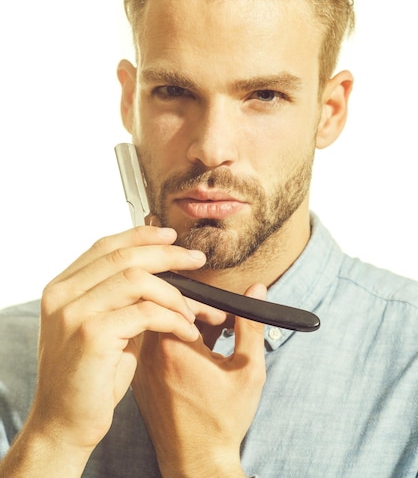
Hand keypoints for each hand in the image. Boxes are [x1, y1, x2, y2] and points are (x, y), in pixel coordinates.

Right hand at [19, 226, 223, 464]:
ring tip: (194, 312)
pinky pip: (145, 313)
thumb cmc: (90, 376)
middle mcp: (62, 294)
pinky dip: (173, 319)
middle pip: (124, 256)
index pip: (105, 246)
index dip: (141, 235)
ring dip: (174, 293)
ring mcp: (74, 313)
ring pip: (136, 280)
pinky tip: (188, 332)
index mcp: (62, 287)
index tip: (171, 236)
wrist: (65, 424)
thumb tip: (159, 267)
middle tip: (196, 260)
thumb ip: (121, 297)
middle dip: (167, 254)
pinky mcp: (92, 334)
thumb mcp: (104, 326)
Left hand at [132, 283, 266, 477]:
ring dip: (186, 329)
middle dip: (197, 313)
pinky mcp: (139, 380)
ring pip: (161, 328)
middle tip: (221, 327)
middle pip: (168, 312)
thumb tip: (255, 290)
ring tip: (211, 345)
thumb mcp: (247, 372)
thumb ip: (250, 327)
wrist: (196, 462)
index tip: (225, 321)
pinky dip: (175, 346)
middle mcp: (150, 355)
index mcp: (173, 348)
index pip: (182, 302)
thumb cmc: (223, 421)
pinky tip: (197, 362)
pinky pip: (154, 348)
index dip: (207, 306)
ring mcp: (141, 368)